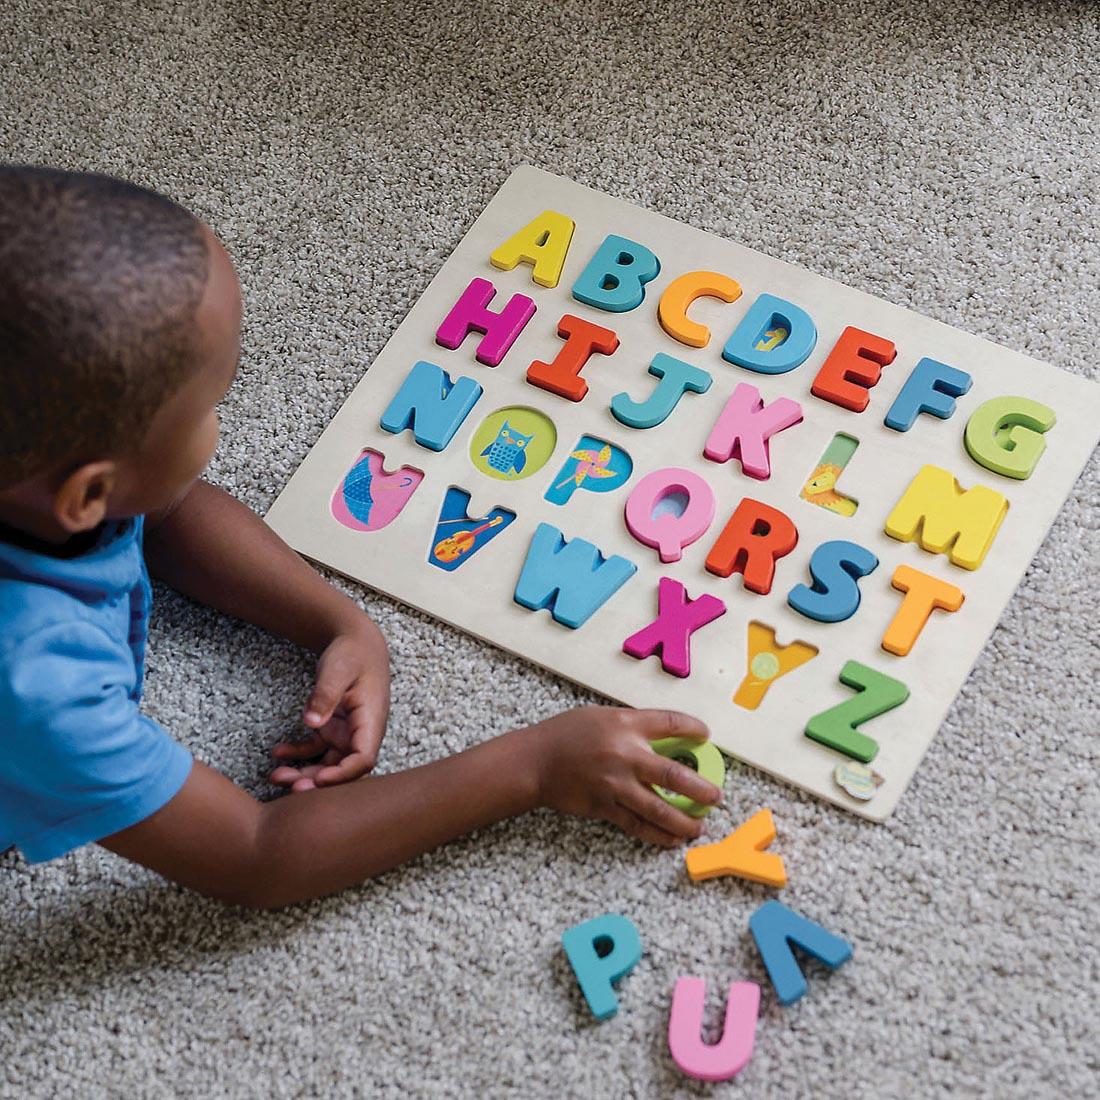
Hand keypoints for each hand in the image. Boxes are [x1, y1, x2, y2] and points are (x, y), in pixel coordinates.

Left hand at [270, 623, 390, 791]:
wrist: (357, 643)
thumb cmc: (352, 654)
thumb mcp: (338, 668)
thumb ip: (325, 694)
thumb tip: (312, 722)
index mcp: (371, 720)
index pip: (363, 758)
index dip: (343, 774)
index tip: (319, 779)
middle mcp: (361, 732)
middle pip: (343, 768)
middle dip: (319, 782)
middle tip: (291, 789)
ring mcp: (346, 733)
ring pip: (328, 764)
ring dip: (305, 773)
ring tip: (276, 776)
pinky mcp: (332, 729)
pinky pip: (315, 749)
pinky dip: (298, 754)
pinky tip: (278, 753)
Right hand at [529, 706, 722, 846]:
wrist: (536, 761)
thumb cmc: (567, 734)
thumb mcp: (603, 717)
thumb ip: (633, 727)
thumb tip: (664, 740)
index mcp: (625, 725)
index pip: (670, 723)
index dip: (693, 728)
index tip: (705, 733)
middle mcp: (625, 755)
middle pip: (674, 774)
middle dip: (701, 788)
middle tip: (715, 796)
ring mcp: (616, 784)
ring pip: (659, 808)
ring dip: (684, 820)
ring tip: (699, 826)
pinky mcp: (605, 807)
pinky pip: (638, 824)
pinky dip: (658, 834)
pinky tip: (672, 839)